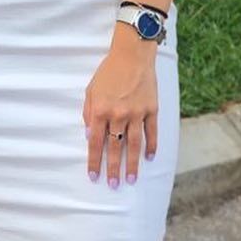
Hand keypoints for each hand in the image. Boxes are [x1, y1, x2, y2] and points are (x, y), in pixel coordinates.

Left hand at [84, 34, 158, 187]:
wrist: (132, 54)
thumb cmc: (108, 72)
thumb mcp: (90, 90)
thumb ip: (88, 113)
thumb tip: (89, 135)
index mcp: (100, 111)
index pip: (95, 142)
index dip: (94, 161)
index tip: (94, 175)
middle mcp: (118, 114)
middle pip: (115, 147)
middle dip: (113, 168)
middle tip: (113, 185)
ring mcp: (136, 113)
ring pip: (134, 144)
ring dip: (132, 163)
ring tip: (131, 179)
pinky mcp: (151, 109)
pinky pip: (152, 132)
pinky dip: (151, 146)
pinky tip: (150, 158)